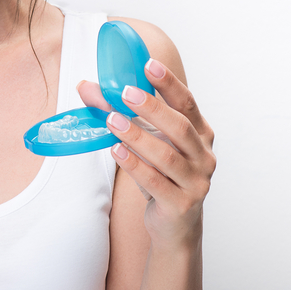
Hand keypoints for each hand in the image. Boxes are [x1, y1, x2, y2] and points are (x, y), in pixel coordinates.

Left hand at [78, 58, 215, 249]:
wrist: (175, 225)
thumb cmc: (162, 174)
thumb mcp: (146, 141)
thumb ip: (121, 112)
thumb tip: (85, 87)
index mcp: (201, 133)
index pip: (187, 103)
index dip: (169, 83)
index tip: (148, 64)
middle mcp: (204, 156)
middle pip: (180, 127)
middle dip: (152, 108)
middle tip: (125, 93)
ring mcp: (196, 182)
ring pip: (167, 156)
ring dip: (137, 136)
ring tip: (112, 121)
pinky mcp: (181, 204)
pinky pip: (156, 182)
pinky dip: (135, 165)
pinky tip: (117, 151)